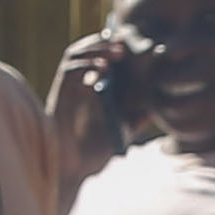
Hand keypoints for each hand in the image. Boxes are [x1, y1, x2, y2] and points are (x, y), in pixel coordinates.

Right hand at [46, 28, 151, 146]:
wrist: (74, 170)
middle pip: (84, 52)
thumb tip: (155, 107)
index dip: (108, 48)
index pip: (96, 58)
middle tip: (123, 44)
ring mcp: (66, 89)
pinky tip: (103, 68)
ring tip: (115, 52)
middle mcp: (74, 86)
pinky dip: (86, 65)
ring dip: (95, 49)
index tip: (127, 44)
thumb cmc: (94, 154)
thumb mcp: (122, 132)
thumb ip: (135, 119)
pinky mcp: (59, 95)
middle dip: (103, 44)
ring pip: (74, 55)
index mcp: (88, 91)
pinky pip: (69, 71)